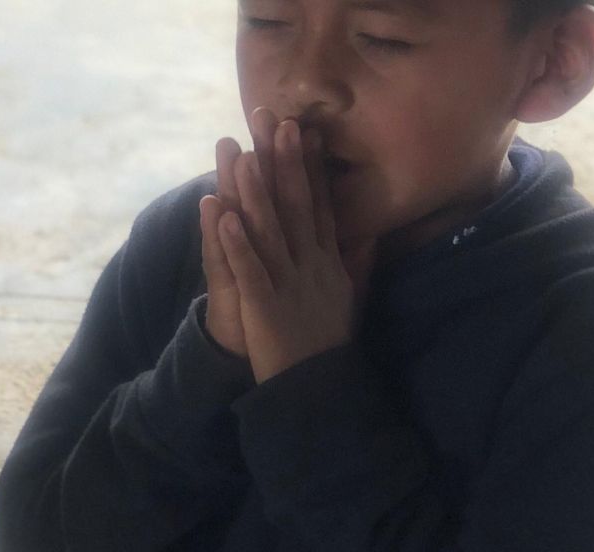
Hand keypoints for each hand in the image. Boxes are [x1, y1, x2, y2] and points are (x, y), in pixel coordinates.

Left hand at [205, 110, 373, 383]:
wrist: (318, 391)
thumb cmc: (329, 346)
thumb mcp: (350, 298)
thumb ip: (358, 261)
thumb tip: (371, 230)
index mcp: (329, 262)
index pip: (319, 205)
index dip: (311, 166)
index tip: (306, 128)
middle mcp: (312, 266)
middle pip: (296, 206)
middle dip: (284, 161)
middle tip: (275, 119)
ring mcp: (289, 284)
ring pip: (270, 230)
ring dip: (255, 190)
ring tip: (243, 153)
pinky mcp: (265, 306)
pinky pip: (250, 268)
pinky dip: (236, 241)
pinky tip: (222, 214)